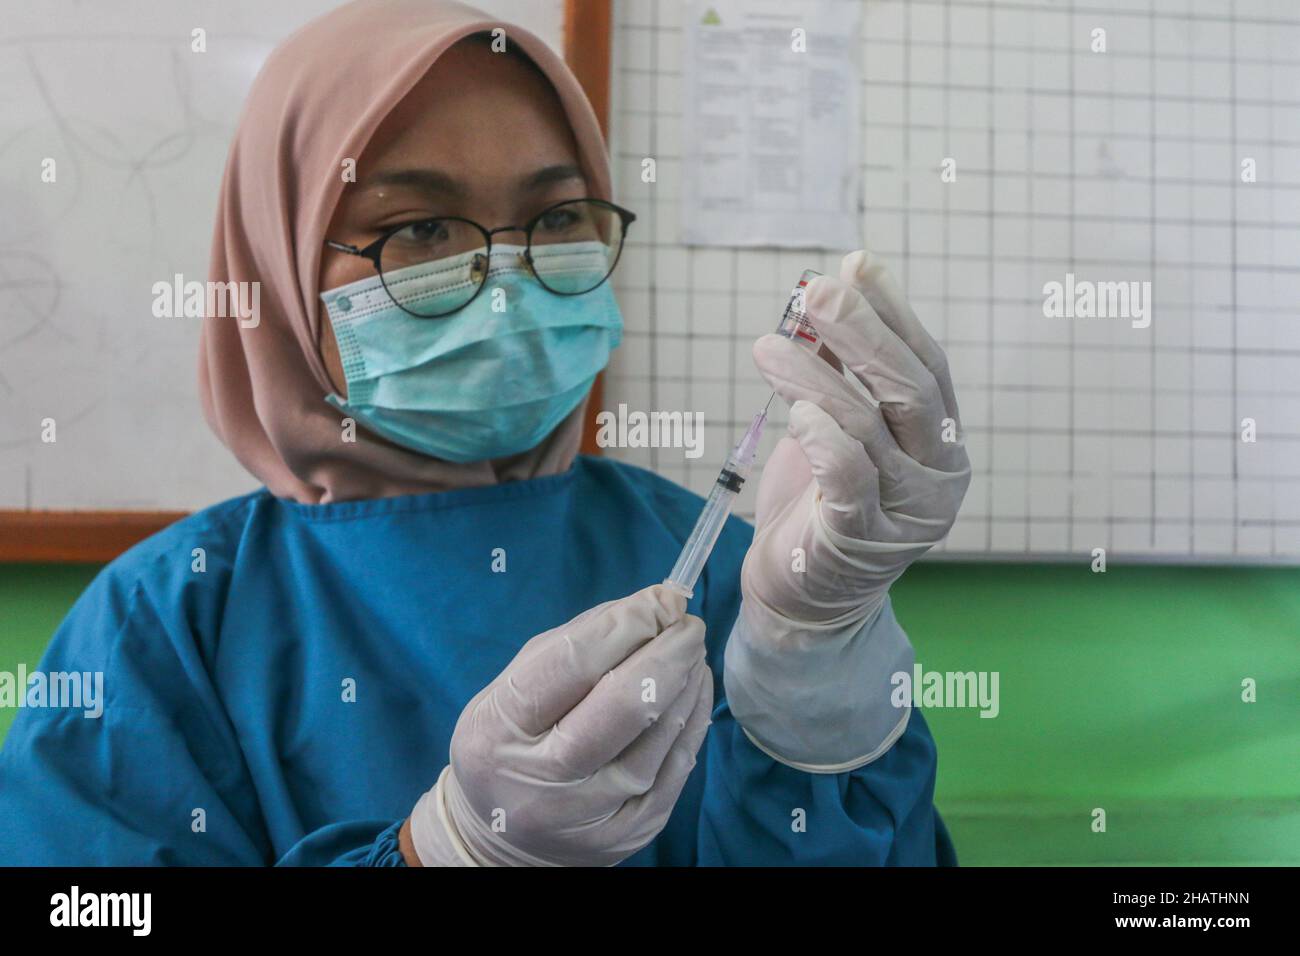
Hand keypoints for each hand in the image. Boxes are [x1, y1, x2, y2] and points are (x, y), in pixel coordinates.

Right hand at [408, 585, 711, 866]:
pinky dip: (693, 720)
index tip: (661, 599)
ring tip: (693, 652)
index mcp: (498, 728)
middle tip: (689, 623)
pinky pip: (676, 769)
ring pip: (658, 739)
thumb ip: (574, 642)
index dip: (627, 624)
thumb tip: (649, 605)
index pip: (572, 664)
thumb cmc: (509, 741)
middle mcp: (540, 779)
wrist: (501, 837)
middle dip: (668, 653)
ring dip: (686, 683)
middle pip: (623, 706)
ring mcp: (587, 813)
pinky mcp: (627, 834)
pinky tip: (695, 690)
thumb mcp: (511, 686)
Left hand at [743, 249, 970, 627]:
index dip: (895, 312)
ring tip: (769, 347)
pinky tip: (798, 414)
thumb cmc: (820, 503)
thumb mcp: (836, 426)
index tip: (859, 263)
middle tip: (819, 290)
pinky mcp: (860, 541)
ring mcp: (905, 514)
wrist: (802, 596)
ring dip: (818, 380)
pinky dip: (825, 443)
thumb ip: (844, 367)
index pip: (927, 365)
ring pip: (868, 429)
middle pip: (910, 390)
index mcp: (941, 443)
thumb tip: (837, 283)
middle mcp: (938, 477)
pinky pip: (848, 482)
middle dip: (864, 333)